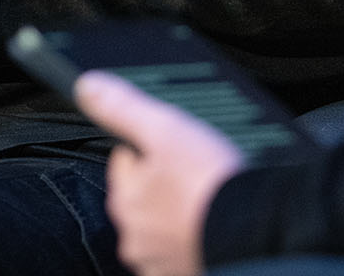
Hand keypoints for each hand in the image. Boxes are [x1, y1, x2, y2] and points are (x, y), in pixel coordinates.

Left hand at [77, 70, 245, 275]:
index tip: (176, 147)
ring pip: (162, 227)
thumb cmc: (211, 186)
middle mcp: (135, 236)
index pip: (124, 160)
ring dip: (178, 215)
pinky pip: (180, 253)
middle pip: (143, 196)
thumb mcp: (166, 130)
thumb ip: (124, 108)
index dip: (151, 146)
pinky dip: (192, 240)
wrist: (255, 236)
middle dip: (164, 184)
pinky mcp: (183, 274)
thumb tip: (88, 87)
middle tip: (198, 174)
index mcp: (125, 199)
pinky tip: (211, 226)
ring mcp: (160, 261)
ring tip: (208, 200)